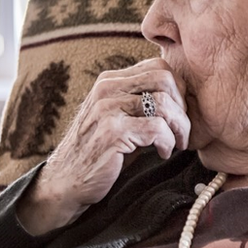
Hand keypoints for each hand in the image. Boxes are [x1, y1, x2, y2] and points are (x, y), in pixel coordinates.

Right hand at [16, 58, 190, 234]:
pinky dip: (168, 143)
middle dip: (182, 107)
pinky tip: (162, 153)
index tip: (178, 115)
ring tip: (175, 145)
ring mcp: (107, 109)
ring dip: (179, 128)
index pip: (158, 67)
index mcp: (109, 81)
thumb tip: (181, 96)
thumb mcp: (118, 117)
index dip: (178, 90)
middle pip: (165, 79)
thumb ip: (140, 101)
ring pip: (164, 104)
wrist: (66, 180)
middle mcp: (106, 89)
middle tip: (180, 131)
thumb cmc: (99, 151)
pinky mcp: (112, 132)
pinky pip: (157, 129)